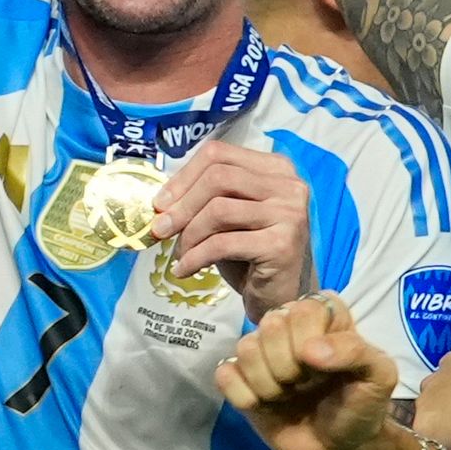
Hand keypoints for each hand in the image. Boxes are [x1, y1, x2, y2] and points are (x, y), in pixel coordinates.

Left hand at [152, 139, 314, 320]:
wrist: (279, 295)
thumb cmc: (249, 253)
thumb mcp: (227, 217)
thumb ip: (202, 197)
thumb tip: (160, 200)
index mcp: (275, 168)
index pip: (218, 154)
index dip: (183, 177)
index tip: (160, 203)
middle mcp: (289, 186)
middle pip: (218, 178)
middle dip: (181, 206)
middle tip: (160, 230)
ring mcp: (290, 214)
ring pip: (219, 210)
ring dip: (189, 234)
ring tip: (179, 254)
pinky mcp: (282, 245)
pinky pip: (223, 244)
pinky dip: (195, 257)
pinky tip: (184, 270)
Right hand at [214, 290, 405, 449]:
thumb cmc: (361, 407)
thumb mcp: (379, 377)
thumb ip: (356, 352)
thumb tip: (309, 351)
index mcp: (322, 316)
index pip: (304, 309)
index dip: (312, 342)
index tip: (325, 368)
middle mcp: (287, 325)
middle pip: (270, 325)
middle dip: (290, 366)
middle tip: (306, 385)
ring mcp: (258, 352)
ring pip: (245, 349)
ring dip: (271, 384)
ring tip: (288, 396)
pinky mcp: (237, 378)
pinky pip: (224, 376)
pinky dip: (245, 397)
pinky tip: (264, 405)